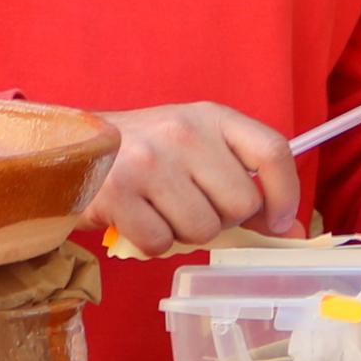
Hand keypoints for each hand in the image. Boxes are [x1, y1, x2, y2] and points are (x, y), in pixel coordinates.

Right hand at [91, 103, 299, 256]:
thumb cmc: (143, 155)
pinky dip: (150, 243)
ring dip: (182, 233)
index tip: (275, 222)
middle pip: (239, 204)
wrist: (68, 146)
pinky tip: (134, 219)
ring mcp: (149, 162)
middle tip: (189, 206)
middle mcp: (183, 132)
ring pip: (201, 230)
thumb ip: (244, 188)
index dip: (285, 195)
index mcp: (210, 116)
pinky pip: (160, 244)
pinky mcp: (116, 194)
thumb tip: (292, 234)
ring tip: (158, 209)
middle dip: (220, 220)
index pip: (272, 152)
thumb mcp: (196, 154)